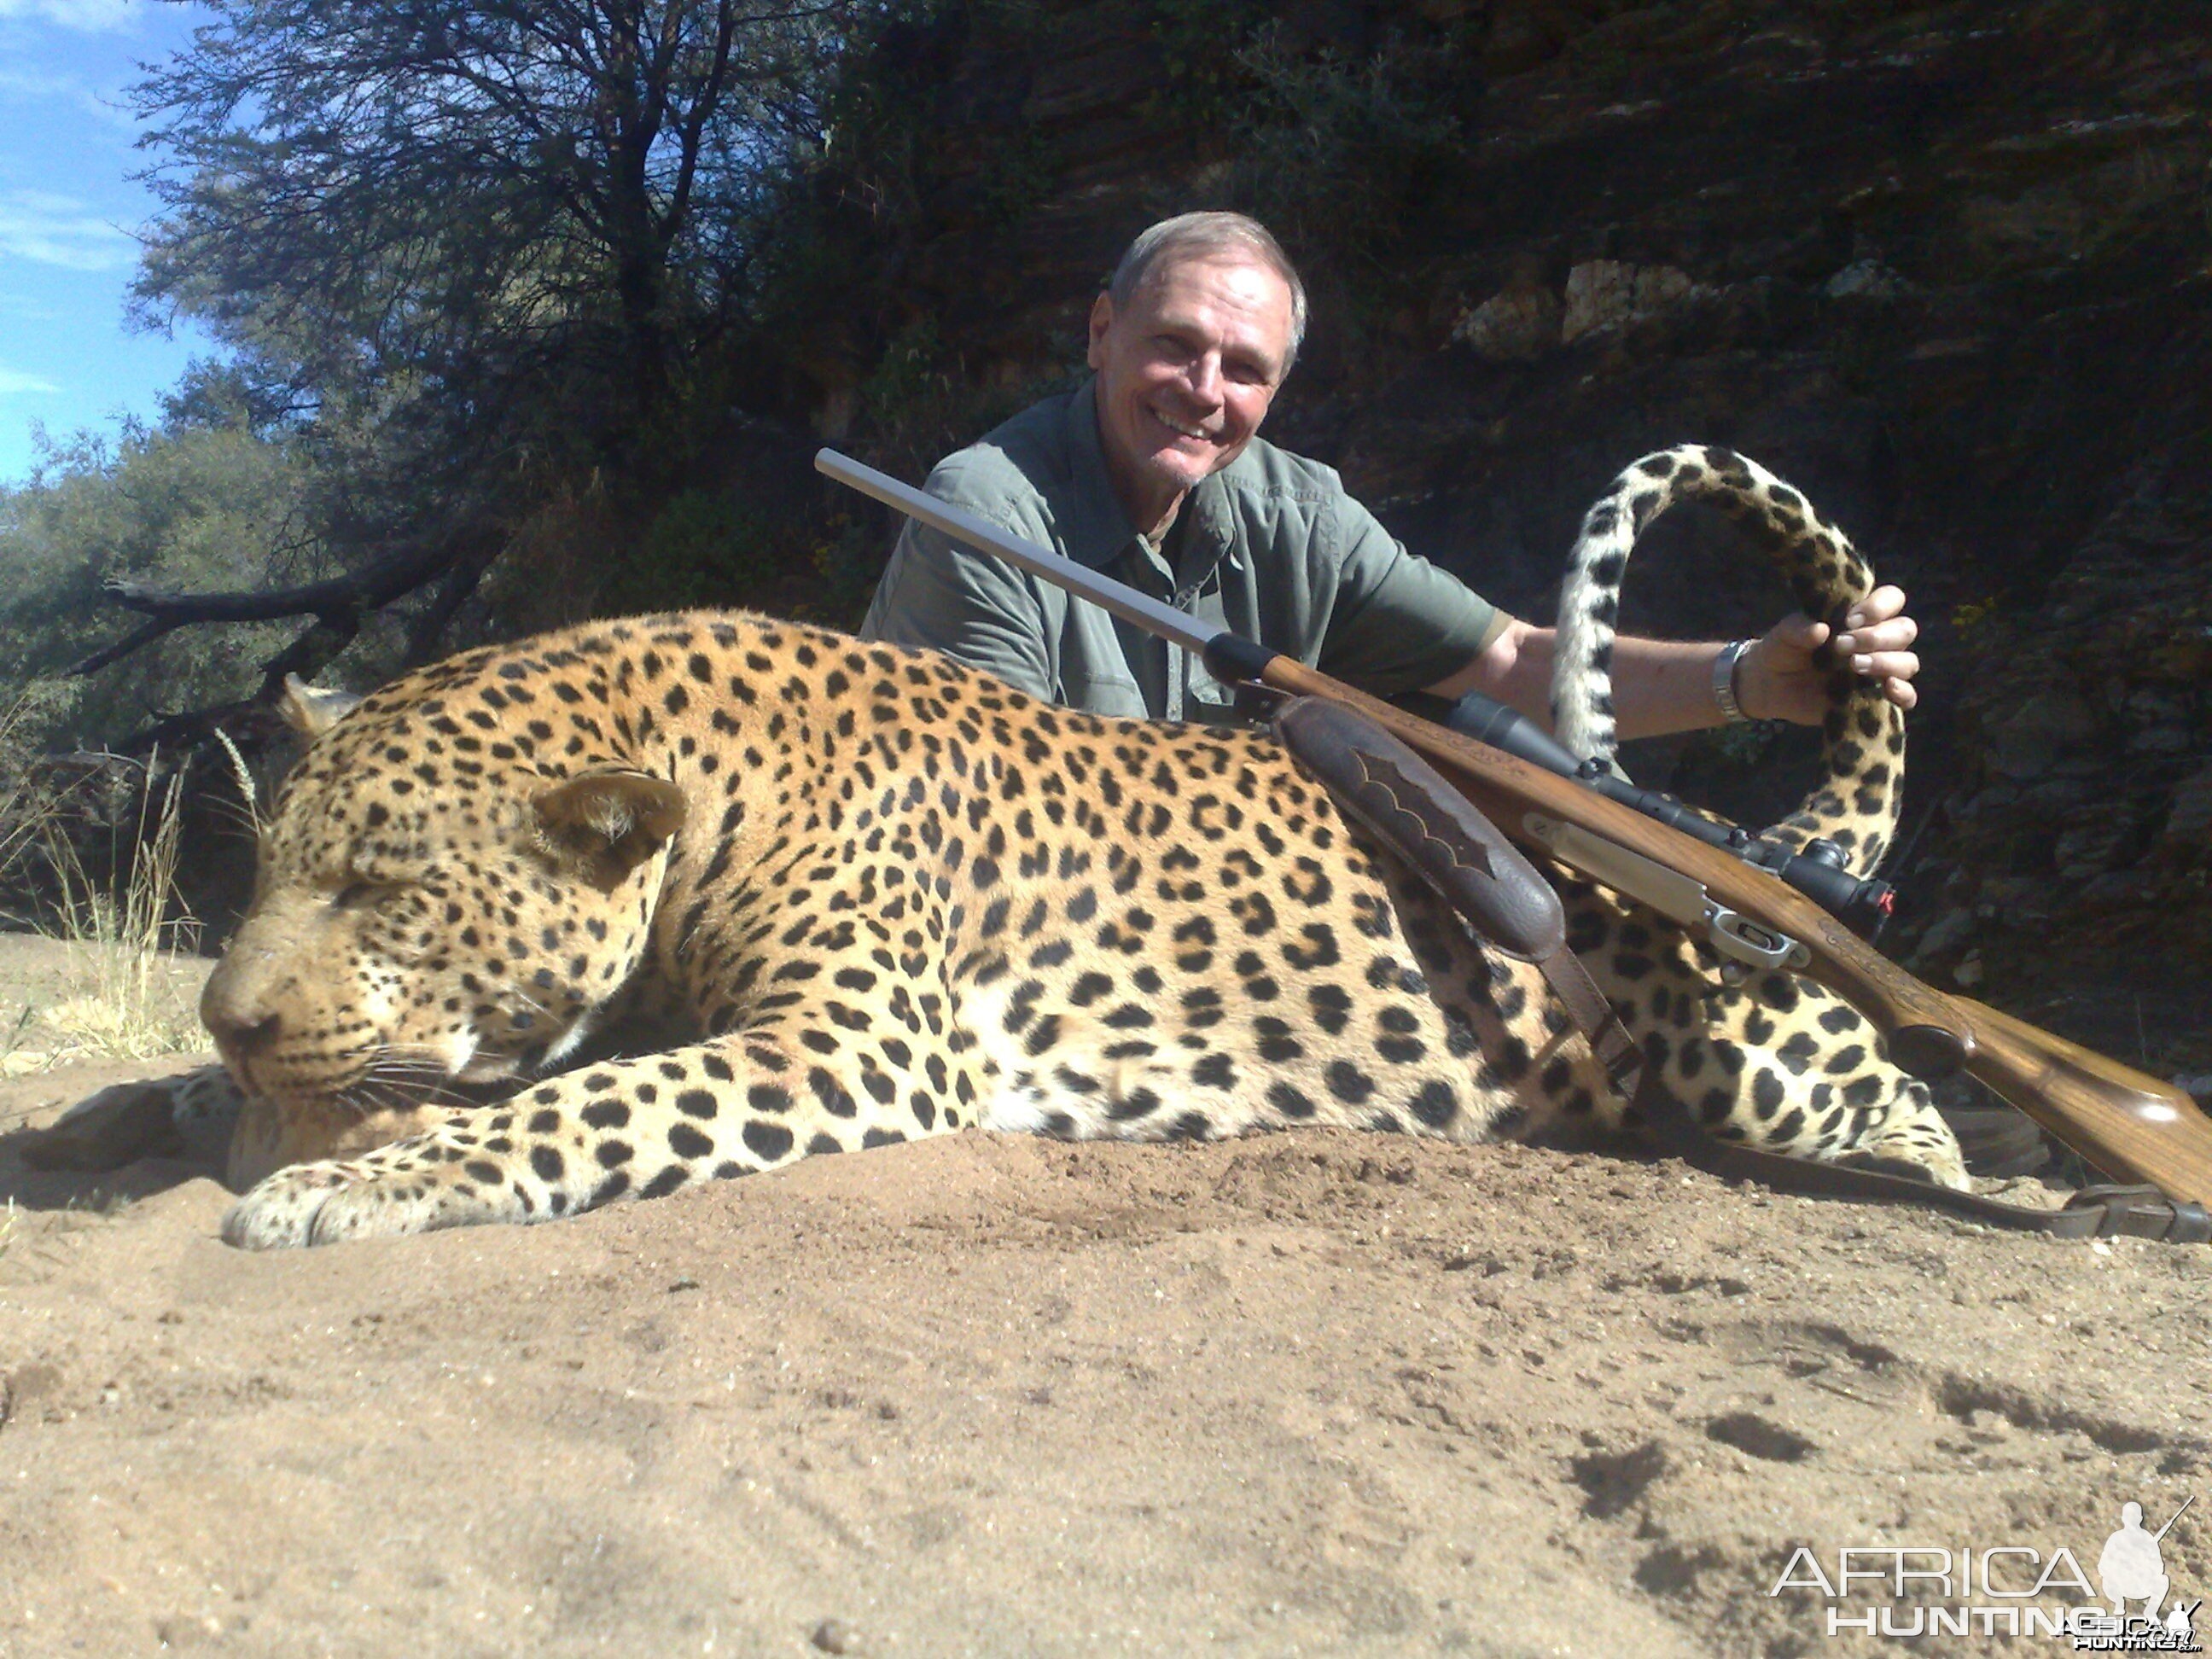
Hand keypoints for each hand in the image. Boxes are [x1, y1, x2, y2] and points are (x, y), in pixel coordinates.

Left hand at [1737, 584, 1919, 722]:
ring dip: (1886, 662)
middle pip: (1905, 629)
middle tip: (1841, 645)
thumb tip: (1821, 630)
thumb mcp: (1784, 634)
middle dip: (1877, 636)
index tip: (1850, 619)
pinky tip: (1888, 688)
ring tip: (1853, 665)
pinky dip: (1904, 693)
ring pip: (1908, 661)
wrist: (1771, 685)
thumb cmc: (1783, 650)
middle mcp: (1877, 641)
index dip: (1879, 606)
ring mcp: (1879, 670)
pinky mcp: (1876, 697)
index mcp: (1861, 616)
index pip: (1892, 599)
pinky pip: (1907, 697)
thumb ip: (1798, 628)